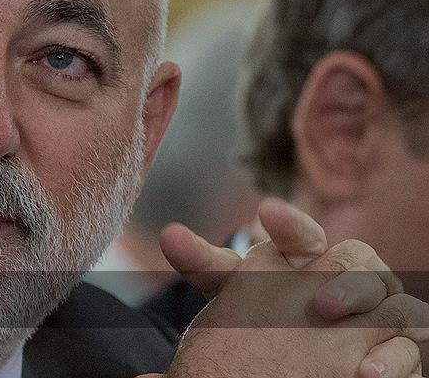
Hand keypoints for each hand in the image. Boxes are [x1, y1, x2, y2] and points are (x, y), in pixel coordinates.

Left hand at [160, 198, 428, 376]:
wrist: (294, 350)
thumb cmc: (262, 309)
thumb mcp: (231, 289)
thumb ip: (203, 262)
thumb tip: (169, 234)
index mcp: (305, 255)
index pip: (300, 234)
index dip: (288, 223)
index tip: (266, 212)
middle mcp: (349, 274)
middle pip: (357, 259)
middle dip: (342, 275)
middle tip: (318, 301)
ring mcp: (379, 309)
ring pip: (392, 297)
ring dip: (369, 307)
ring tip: (341, 326)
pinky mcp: (400, 346)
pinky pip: (411, 343)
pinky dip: (395, 358)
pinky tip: (368, 372)